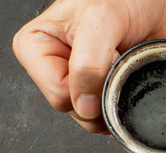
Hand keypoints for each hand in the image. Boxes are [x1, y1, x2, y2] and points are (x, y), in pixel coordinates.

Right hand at [12, 0, 165, 132]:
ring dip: (116, 97)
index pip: (57, 94)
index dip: (86, 89)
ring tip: (122, 65)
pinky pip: (112, 115)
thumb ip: (87, 65)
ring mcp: (79, 81)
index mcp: (36, 46)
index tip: (104, 62)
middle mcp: (53, 66)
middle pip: (74, 110)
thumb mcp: (100, 20)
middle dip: (101, 95)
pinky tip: (129, 78)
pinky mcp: (103, 90)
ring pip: (92, 118)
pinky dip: (126, 102)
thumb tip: (83, 109)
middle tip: (116, 63)